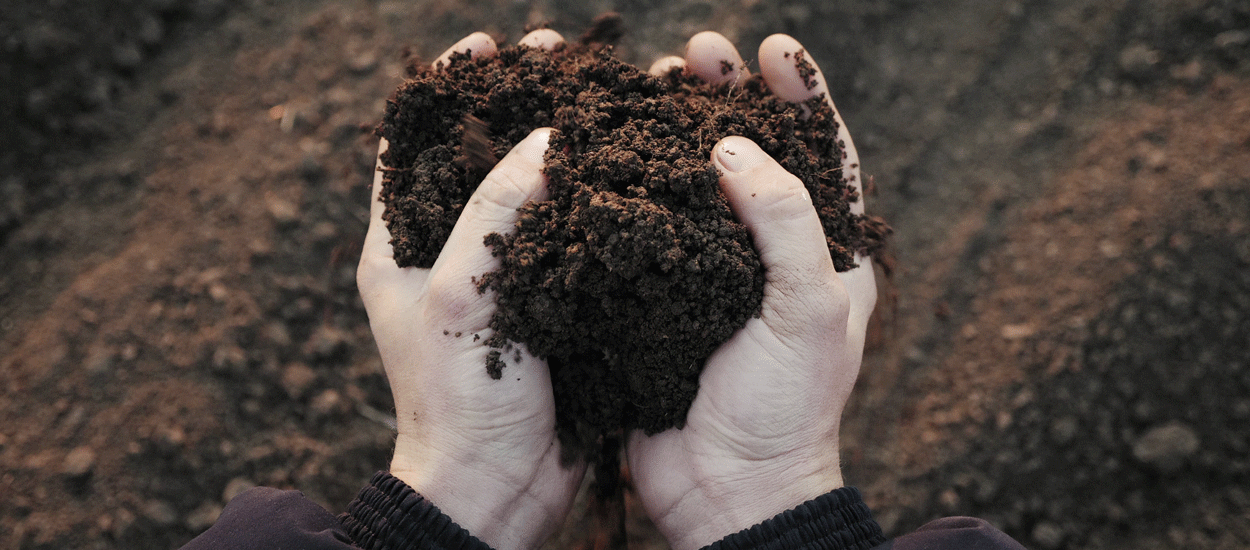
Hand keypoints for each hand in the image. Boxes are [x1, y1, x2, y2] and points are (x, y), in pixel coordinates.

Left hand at [356, 31, 583, 549]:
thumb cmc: (457, 399)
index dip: (449, 87)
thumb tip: (544, 139)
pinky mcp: (546, 303)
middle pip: (479, 154)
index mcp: (399, 244)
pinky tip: (629, 166)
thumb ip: (493, 209)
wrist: (497, 488)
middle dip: (517, 100)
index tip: (486, 43)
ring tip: (601, 94)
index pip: (414, 142)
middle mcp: (447, 252)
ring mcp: (500, 277)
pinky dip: (592, 196)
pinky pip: (567, 234)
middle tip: (560, 53)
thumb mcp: (457, 293)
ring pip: (528, 189)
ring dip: (561, 141)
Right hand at [627, 33, 877, 549]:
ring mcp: (708, 274)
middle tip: (696, 53)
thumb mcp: (809, 312)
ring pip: (690, 184)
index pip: (822, 154)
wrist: (726, 491)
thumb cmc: (787, 408)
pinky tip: (603, 154)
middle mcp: (766, 255)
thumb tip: (733, 150)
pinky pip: (643, 230)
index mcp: (824, 254)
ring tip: (647, 83)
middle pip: (750, 154)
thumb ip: (784, 223)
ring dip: (669, 131)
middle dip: (725, 98)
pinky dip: (625, 189)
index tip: (773, 49)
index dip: (801, 97)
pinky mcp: (658, 297)